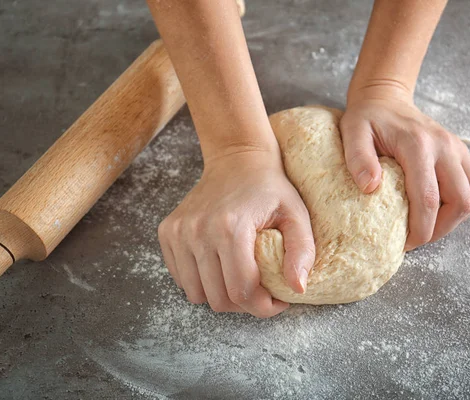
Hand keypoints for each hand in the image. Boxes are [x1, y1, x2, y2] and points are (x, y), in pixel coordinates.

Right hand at [158, 150, 314, 317]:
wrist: (237, 159)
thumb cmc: (271, 189)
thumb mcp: (297, 215)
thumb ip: (302, 252)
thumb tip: (297, 289)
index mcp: (230, 227)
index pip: (242, 291)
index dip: (263, 307)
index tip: (278, 301)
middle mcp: (199, 231)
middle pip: (219, 299)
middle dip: (245, 305)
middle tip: (261, 292)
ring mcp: (178, 232)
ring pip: (196, 294)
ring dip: (221, 296)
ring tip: (241, 281)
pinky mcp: (167, 233)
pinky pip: (181, 279)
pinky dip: (201, 282)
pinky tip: (221, 268)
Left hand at [340, 85, 469, 250]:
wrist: (386, 97)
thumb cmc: (367, 118)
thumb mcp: (352, 132)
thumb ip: (358, 158)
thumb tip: (371, 188)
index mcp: (418, 144)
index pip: (429, 197)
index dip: (420, 229)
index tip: (404, 244)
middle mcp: (445, 146)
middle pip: (460, 202)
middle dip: (440, 229)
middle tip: (416, 239)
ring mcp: (458, 150)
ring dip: (454, 220)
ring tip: (427, 227)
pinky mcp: (462, 154)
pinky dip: (461, 206)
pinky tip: (438, 210)